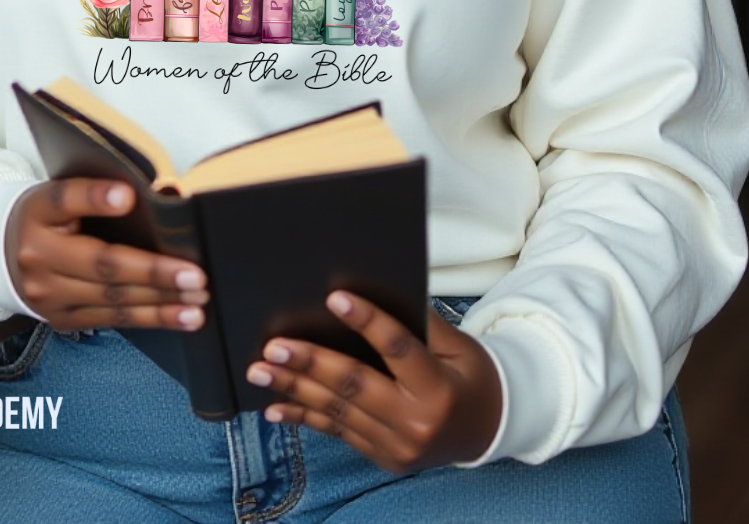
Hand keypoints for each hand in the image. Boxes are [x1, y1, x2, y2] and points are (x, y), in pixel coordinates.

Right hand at [5, 178, 208, 332]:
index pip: (66, 201)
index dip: (97, 198)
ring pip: (112, 300)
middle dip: (153, 273)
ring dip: (160, 303)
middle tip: (195, 275)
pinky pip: (113, 321)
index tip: (129, 196)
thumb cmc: (44, 218)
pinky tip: (181, 317)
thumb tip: (146, 195)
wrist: (2, 256)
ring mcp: (49, 296)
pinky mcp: (62, 320)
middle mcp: (39, 259)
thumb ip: (96, 191)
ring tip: (196, 301)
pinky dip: (151, 318)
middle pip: (102, 265)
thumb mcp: (58, 194)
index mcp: (38, 214)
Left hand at [245, 292, 501, 472]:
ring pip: (337, 411)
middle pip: (355, 385)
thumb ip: (420, 323)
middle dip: (310, 362)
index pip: (398, 349)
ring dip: (294, 388)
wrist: (488, 430)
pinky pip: (337, 433)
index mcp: (438, 388)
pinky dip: (304, 417)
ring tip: (261, 370)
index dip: (367, 322)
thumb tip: (376, 290)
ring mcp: (396, 445)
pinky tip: (276, 406)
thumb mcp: (458, 347)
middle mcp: (416, 421)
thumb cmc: (471, 376)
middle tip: (274, 344)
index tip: (335, 297)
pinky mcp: (382, 457)